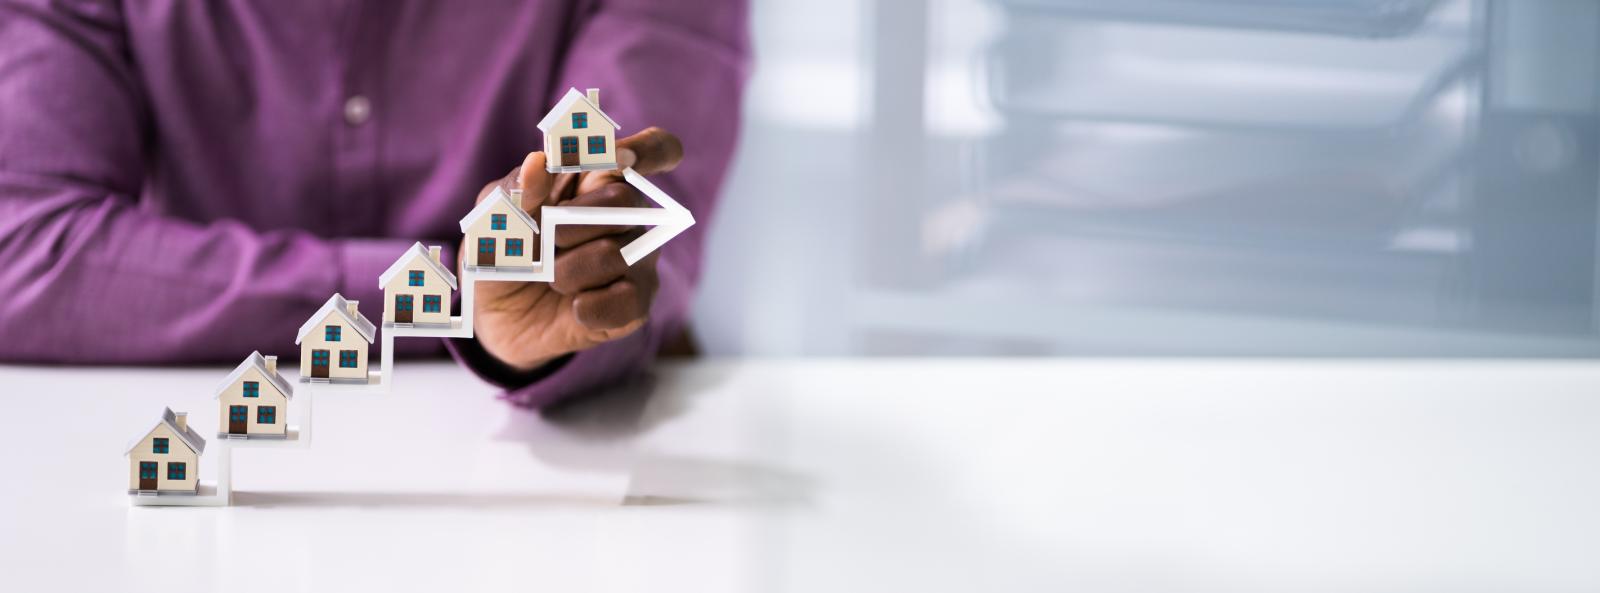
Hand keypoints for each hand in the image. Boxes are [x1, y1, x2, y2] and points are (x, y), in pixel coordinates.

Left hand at [464, 127, 684, 371]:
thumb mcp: (494, 220)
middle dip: (574, 223)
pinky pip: (627, 299)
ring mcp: (637, 259)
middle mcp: (626, 216)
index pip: (651, 151)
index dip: (650, 148)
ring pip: (618, 253)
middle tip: (548, 242)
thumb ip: (516, 191)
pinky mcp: (636, 304)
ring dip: (569, 272)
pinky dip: (589, 306)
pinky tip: (574, 307)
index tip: (624, 158)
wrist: (500, 321)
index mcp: (595, 181)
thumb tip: (538, 161)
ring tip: (553, 282)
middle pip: (626, 200)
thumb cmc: (504, 257)